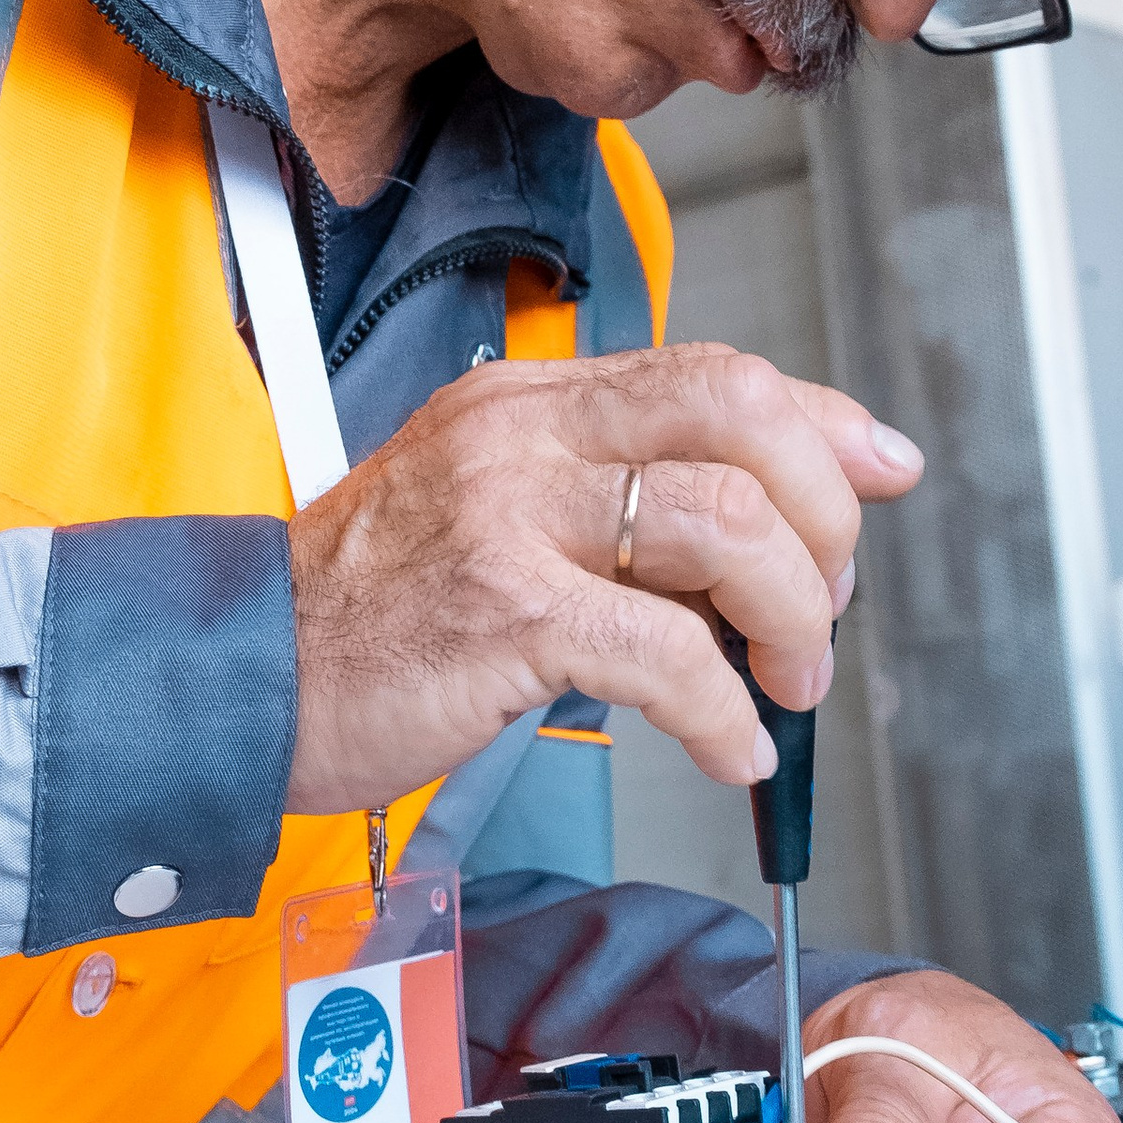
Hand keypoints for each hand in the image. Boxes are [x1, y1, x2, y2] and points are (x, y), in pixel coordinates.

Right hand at [284, 341, 921, 811]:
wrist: (240, 676)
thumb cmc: (363, 616)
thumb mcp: (493, 519)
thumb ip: (613, 511)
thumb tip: (761, 544)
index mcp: (531, 404)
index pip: (717, 372)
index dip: (823, 424)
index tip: (882, 471)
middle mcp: (525, 436)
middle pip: (740, 417)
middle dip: (823, 517)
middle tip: (824, 606)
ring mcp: (512, 516)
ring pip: (725, 524)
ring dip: (790, 618)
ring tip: (784, 685)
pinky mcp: (503, 611)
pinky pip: (668, 654)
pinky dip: (727, 715)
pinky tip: (732, 749)